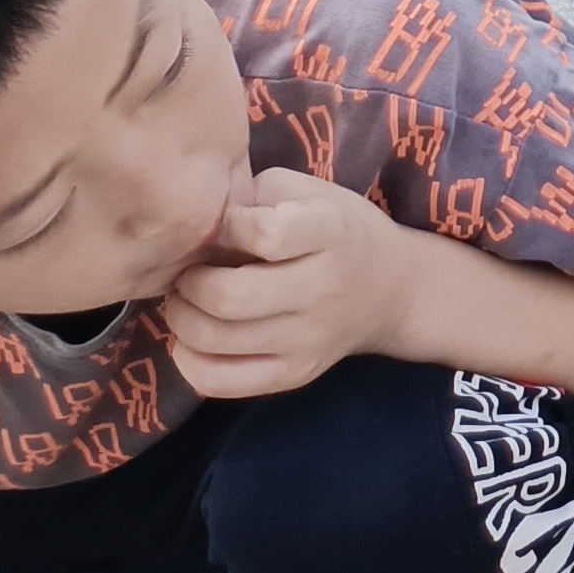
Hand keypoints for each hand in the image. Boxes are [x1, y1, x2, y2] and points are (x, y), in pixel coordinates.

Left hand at [158, 168, 404, 400]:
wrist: (391, 290)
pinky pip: (219, 381)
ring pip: (213, 340)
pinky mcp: (295, 374)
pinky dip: (189, 359)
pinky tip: (197, 338)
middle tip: (190, 273)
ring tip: (191, 301)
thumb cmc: (336, 229)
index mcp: (331, 233)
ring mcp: (310, 339)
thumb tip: (195, 229)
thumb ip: (253, 197)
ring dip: (182, 317)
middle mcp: (324, 289)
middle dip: (189, 282)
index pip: (266, 235)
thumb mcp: (306, 191)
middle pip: (227, 297)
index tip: (226, 226)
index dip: (227, 227)